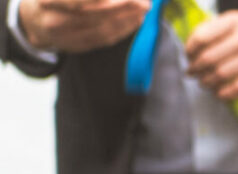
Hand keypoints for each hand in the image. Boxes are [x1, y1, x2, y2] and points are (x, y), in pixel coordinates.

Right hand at [16, 0, 148, 52]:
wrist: (33, 21)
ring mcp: (64, 36)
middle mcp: (53, 19)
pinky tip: (134, 21)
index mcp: (48, 0)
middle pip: (96, 14)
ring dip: (127, 20)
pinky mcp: (75, 47)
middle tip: (144, 2)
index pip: (80, 2)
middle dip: (124, 7)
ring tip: (142, 10)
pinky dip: (122, 30)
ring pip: (103, 29)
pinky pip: (104, 40)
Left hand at [185, 10, 237, 101]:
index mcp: (234, 21)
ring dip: (208, 82)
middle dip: (196, 69)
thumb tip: (192, 48)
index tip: (188, 57)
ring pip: (222, 74)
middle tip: (192, 73)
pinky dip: (225, 93)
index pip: (202, 37)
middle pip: (209, 58)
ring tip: (204, 84)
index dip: (190, 50)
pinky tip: (220, 94)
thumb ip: (216, 29)